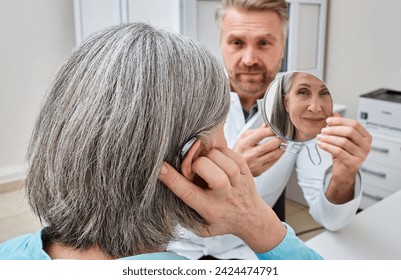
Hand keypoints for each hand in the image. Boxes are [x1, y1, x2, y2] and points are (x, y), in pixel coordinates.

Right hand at [158, 147, 285, 252]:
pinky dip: (219, 151)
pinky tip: (216, 159)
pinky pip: (229, 152)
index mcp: (210, 209)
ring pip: (218, 158)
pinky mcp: (245, 170)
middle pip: (206, 169)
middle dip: (195, 164)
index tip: (160, 167)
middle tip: (194, 168)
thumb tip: (162, 195)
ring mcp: (237, 181)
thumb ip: (183, 215)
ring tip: (206, 163)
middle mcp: (224, 195)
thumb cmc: (221, 221)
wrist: (252, 219)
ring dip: (208, 156)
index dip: (172, 179)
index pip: (188, 192)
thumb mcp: (201, 228)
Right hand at [233, 124, 284, 175]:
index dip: (272, 130)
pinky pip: (273, 162)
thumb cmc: (240, 150)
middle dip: (280, 139)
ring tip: (283, 143)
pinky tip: (280, 151)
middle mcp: (249, 154)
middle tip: (283, 136)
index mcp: (244, 144)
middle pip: (270, 145)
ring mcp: (255, 164)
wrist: (234, 166)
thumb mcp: (244, 138)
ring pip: (274, 154)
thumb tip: (269, 124)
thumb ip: (257, 131)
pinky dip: (279, 155)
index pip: (261, 134)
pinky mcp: (260, 171)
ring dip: (282, 147)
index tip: (277, 128)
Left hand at [317, 113, 371, 202]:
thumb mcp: (342, 138)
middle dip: (334, 129)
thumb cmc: (343, 153)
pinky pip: (338, 151)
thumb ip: (340, 126)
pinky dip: (327, 146)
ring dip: (328, 138)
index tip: (328, 120)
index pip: (354, 124)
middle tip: (322, 130)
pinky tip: (320, 144)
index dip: (339, 121)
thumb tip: (334, 113)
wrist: (343, 172)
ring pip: (343, 142)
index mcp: (366, 137)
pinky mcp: (353, 163)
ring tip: (319, 137)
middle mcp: (366, 145)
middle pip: (349, 131)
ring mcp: (361, 155)